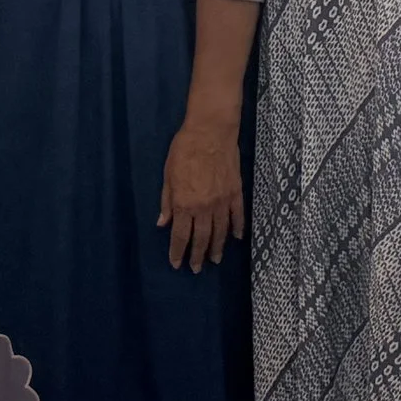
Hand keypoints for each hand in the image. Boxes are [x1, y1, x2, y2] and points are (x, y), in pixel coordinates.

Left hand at [157, 117, 242, 269]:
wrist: (211, 132)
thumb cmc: (184, 150)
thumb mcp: (168, 175)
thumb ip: (167, 201)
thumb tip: (162, 224)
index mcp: (184, 204)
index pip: (181, 236)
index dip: (178, 252)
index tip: (177, 264)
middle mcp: (204, 208)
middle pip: (202, 238)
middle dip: (198, 255)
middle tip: (196, 268)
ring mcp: (222, 201)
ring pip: (220, 231)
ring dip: (217, 247)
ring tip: (215, 260)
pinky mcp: (236, 192)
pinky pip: (237, 215)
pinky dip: (237, 228)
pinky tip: (236, 238)